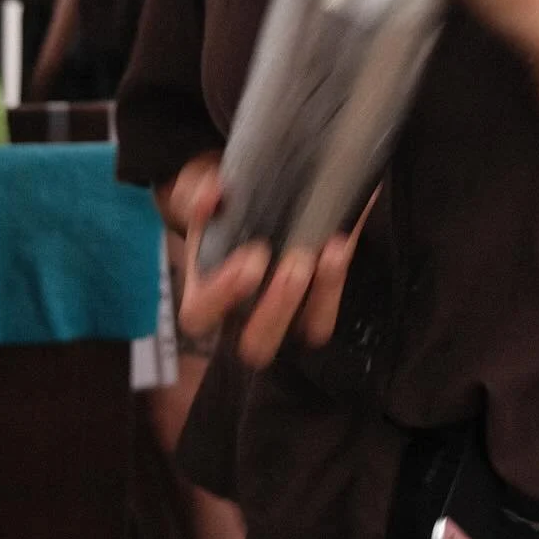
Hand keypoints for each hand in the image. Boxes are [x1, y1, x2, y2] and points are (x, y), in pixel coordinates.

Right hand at [176, 164, 374, 369]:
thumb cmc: (221, 214)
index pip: (201, 314)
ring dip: (321, 295)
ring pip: (306, 333)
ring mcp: (285, 317)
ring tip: (329, 254)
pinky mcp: (315, 306)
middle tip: (294, 262)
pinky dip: (336, 280)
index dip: (223, 293)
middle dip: (278, 306)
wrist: (250, 208)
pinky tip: (339, 245)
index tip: (251, 257)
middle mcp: (243, 318)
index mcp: (205, 297)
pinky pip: (329, 312)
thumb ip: (199, 196)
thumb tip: (213, 194)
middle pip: (257, 344)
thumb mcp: (201, 200)